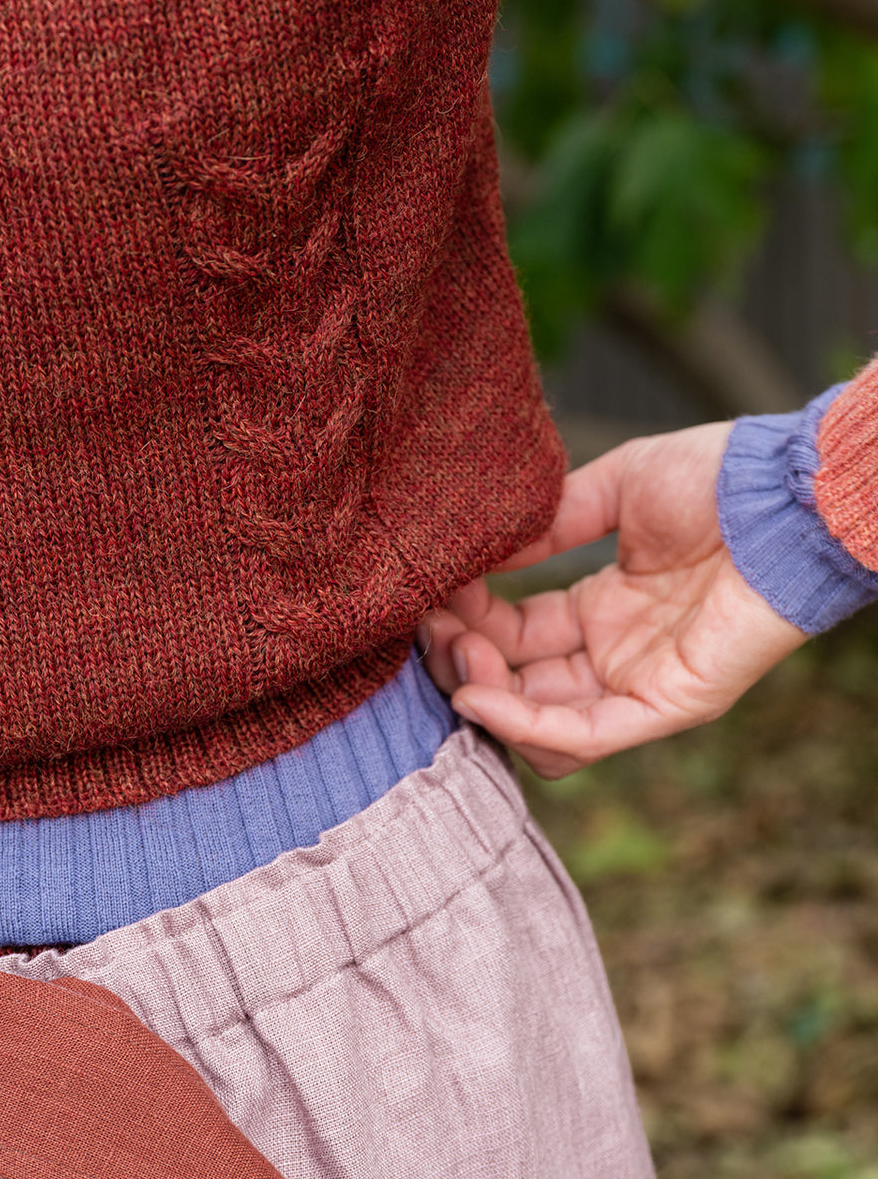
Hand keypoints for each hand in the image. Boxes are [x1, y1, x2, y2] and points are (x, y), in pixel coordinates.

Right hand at [416, 422, 808, 777]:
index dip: (466, 619)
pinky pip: (585, 736)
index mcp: (599, 609)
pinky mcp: (668, 705)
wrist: (784, 493)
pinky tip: (478, 695)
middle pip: (515, 684)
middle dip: (462, 662)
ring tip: (458, 656)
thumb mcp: (612, 488)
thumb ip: (548, 525)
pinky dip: (525, 724)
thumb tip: (478, 553)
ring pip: (540, 725)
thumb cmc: (714, 481)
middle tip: (434, 627)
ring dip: (485, 696)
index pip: (511, 635)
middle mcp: (612, 654)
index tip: (432, 592)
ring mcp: (639, 684)